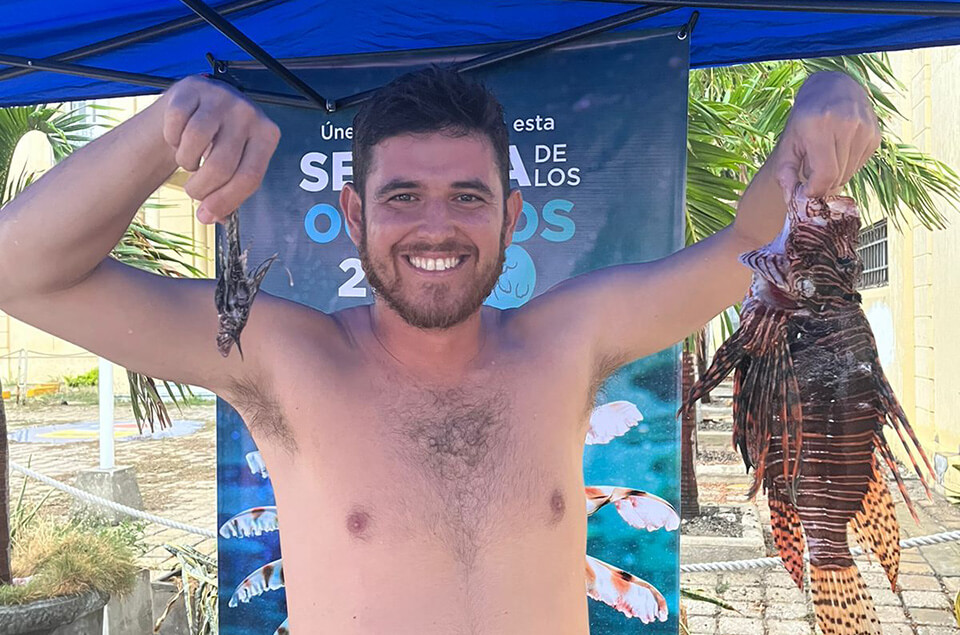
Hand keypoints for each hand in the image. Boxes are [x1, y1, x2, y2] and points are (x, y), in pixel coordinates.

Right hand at [161, 75, 280, 223]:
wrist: (197, 107)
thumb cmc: (218, 143)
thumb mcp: (234, 165)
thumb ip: (229, 194)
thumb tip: (213, 217)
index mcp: (267, 135)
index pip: (249, 177)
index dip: (225, 202)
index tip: (206, 216)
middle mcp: (249, 113)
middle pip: (221, 165)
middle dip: (201, 189)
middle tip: (193, 192)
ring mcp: (222, 96)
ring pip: (195, 142)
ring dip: (186, 161)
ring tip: (189, 161)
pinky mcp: (194, 87)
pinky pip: (176, 122)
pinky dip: (171, 137)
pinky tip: (178, 137)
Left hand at [773, 71, 881, 198]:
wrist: (833, 87)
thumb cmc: (805, 118)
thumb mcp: (788, 143)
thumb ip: (785, 173)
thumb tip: (791, 201)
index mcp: (820, 127)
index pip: (825, 174)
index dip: (815, 190)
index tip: (806, 192)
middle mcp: (846, 125)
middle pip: (838, 176)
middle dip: (823, 185)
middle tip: (811, 179)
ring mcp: (864, 129)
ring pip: (850, 173)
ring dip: (835, 176)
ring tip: (823, 161)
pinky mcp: (875, 134)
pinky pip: (860, 165)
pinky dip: (847, 167)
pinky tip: (838, 152)